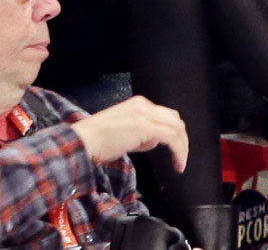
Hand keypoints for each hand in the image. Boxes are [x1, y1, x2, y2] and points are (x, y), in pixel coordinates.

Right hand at [71, 96, 188, 172]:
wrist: (85, 141)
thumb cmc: (97, 141)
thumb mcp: (124, 132)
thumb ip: (141, 134)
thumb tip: (153, 140)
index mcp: (138, 104)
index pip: (165, 115)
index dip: (173, 133)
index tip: (174, 150)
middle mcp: (144, 105)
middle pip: (174, 119)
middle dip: (181, 139)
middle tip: (180, 157)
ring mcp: (145, 115)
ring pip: (176, 128)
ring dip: (182, 146)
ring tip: (180, 163)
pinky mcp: (146, 127)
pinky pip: (172, 138)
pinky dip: (179, 151)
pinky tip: (177, 163)